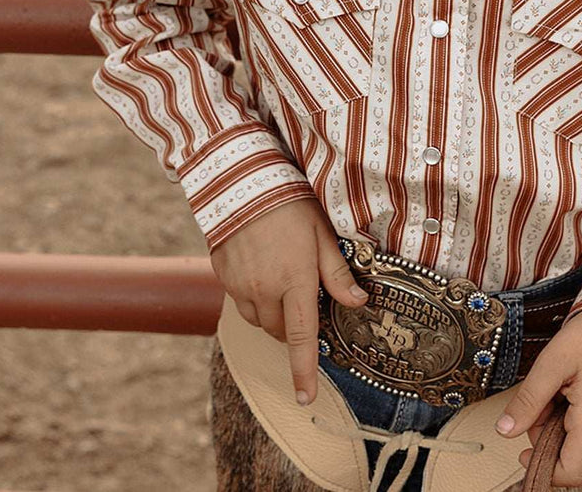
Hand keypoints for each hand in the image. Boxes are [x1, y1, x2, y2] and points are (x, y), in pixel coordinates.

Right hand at [209, 196, 368, 404]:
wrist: (242, 182)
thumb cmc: (291, 204)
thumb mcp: (323, 234)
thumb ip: (338, 273)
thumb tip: (359, 303)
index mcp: (295, 282)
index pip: (302, 339)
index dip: (304, 371)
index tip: (305, 398)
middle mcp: (264, 290)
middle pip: (280, 331)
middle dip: (295, 325)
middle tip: (305, 297)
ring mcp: (240, 285)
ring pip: (259, 320)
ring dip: (273, 314)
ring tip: (283, 280)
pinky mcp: (222, 276)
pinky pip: (240, 301)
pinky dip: (253, 297)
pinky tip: (262, 270)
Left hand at [493, 308, 581, 487]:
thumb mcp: (552, 362)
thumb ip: (528, 400)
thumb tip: (504, 432)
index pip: (570, 473)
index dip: (542, 468)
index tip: (522, 449)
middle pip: (568, 456)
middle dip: (545, 435)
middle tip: (544, 395)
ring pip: (575, 441)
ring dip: (556, 422)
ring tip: (559, 385)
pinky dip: (570, 415)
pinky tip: (571, 388)